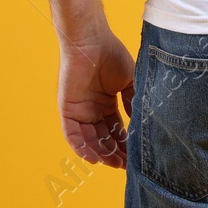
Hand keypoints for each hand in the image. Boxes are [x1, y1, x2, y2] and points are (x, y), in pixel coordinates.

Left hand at [58, 25, 134, 168]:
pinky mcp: (67, 110)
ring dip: (101, 153)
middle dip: (115, 152)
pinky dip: (82, 147)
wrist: (92, 41)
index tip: (136, 157)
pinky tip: (94, 157)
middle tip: (127, 165)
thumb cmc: (112, 55)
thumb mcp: (130, 82)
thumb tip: (140, 124)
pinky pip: (73, 134)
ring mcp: (80, 110)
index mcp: (107, 103)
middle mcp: (93, 109)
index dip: (125, 143)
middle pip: (104, 138)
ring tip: (114, 164)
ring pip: (89, 140)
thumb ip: (134, 102)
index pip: (117, 129)